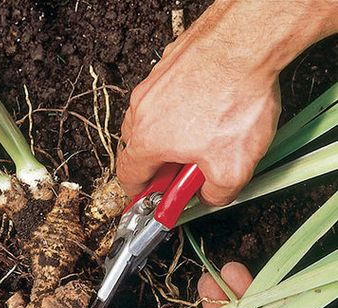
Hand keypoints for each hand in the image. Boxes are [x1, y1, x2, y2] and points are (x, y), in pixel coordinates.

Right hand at [116, 0, 336, 204]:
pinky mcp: (169, 65)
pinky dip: (181, 108)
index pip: (128, 175)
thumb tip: (209, 197)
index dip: (139, 192)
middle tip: (183, 170)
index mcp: (147, 141)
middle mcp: (142, 111)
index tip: (152, 197)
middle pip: (138, 148)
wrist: (247, 41)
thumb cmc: (235, 97)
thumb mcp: (232, 169)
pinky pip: (168, 95)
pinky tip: (208, 108)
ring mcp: (153, 84)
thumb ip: (215, 195)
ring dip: (170, 135)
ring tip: (201, 137)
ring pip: (153, 120)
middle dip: (159, 164)